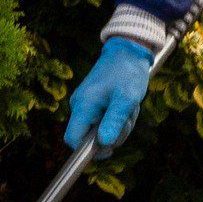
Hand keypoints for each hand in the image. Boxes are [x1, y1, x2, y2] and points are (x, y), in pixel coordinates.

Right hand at [65, 37, 154, 154]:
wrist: (127, 51)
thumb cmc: (127, 72)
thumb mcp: (126, 98)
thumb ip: (114, 121)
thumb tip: (103, 144)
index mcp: (83, 105)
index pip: (73, 139)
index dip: (88, 150)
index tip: (109, 150)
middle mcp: (79, 106)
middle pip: (89, 137)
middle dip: (112, 134)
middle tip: (127, 119)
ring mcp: (85, 105)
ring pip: (99, 130)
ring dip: (118, 126)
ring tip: (129, 108)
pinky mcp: (92, 103)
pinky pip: (102, 120)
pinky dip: (116, 118)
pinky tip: (124, 105)